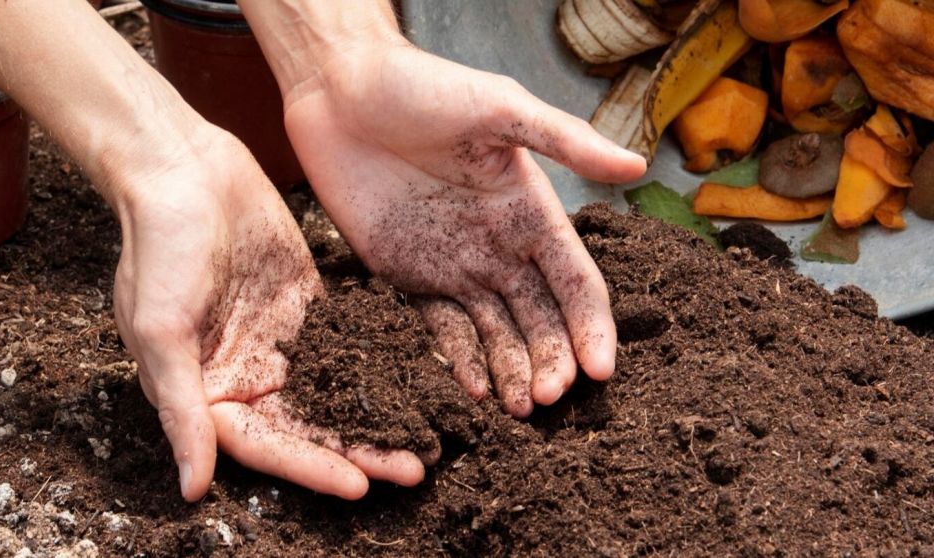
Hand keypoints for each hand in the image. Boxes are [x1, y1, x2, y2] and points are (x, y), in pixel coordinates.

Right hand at [109, 127, 424, 500]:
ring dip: (376, 416)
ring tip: (425, 438)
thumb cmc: (158, 247)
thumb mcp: (160, 332)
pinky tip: (417, 380)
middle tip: (414, 469)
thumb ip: (181, 409)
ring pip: (336, 391)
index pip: (266, 445)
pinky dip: (379, 364)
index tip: (359, 485)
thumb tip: (192, 490)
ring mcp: (281, 341)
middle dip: (359, 451)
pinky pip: (349, 343)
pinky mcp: (308, 306)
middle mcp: (248, 374)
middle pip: (311, 426)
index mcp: (209, 391)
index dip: (311, 468)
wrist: (185, 170)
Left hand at [282, 44, 645, 416]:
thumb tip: (638, 166)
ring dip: (510, 371)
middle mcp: (499, 247)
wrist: (339, 92)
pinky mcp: (408, 276)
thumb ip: (565, 141)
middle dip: (551, 360)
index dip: (591, 326)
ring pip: (495, 333)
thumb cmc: (423, 88)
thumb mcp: (499, 107)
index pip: (574, 282)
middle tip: (549, 398)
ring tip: (518, 408)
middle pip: (539, 319)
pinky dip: (459, 360)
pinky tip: (471, 388)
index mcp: (530, 212)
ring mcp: (454, 265)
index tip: (599, 371)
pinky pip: (440, 328)